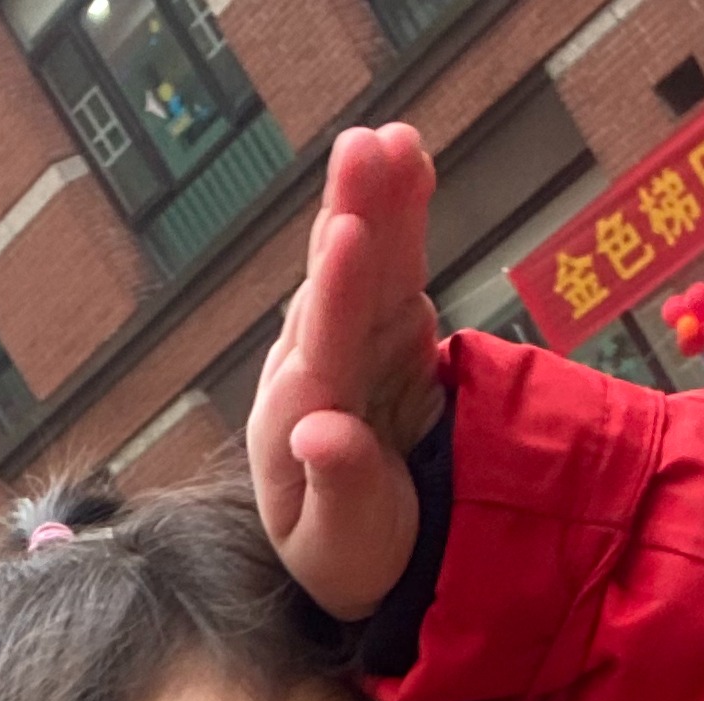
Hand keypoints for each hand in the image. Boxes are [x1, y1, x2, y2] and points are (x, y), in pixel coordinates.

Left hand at [248, 123, 442, 619]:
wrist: (379, 559)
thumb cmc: (354, 559)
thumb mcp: (345, 547)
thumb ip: (339, 488)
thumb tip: (319, 433)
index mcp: (293, 426)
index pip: (319, 353)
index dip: (334, 295)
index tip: (348, 235)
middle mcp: (315, 374)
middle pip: (335, 291)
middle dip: (352, 216)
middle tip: (364, 147)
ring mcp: (352, 349)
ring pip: (365, 270)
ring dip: (378, 202)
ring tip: (389, 139)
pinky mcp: (388, 339)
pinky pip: (397, 272)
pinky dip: (404, 219)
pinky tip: (410, 165)